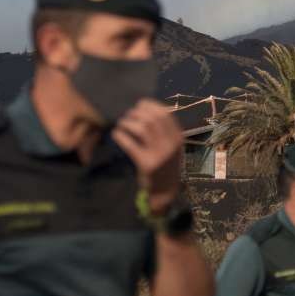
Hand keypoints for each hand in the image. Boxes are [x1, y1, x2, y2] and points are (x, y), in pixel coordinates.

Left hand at [113, 99, 183, 214]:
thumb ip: (164, 131)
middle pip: (152, 118)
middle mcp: (171, 144)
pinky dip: (121, 136)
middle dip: (137, 112)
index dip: (150, 105)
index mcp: (178, 137)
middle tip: (128, 114)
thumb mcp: (171, 146)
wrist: (165, 191)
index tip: (139, 104)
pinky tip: (116, 134)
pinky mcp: (147, 164)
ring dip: (128, 122)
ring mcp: (159, 154)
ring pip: (142, 128)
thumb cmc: (166, 164)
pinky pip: (131, 144)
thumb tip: (146, 109)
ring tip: (122, 123)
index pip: (164, 114)